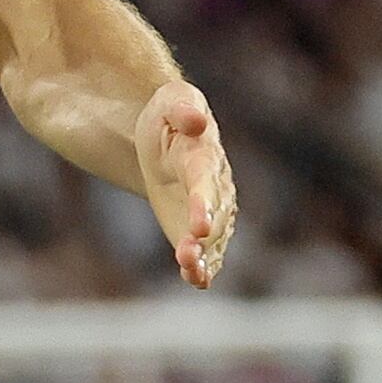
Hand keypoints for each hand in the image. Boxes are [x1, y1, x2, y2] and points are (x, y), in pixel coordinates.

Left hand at [135, 82, 237, 288]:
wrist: (167, 135)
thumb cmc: (168, 116)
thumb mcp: (171, 101)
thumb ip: (182, 109)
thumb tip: (196, 119)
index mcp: (205, 157)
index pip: (205, 182)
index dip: (203, 204)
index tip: (199, 226)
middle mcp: (215, 187)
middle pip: (213, 215)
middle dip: (204, 236)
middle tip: (189, 252)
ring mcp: (209, 211)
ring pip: (212, 238)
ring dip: (203, 256)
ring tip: (191, 271)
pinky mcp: (197, 228)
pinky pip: (206, 251)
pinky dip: (203, 266)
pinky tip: (197, 280)